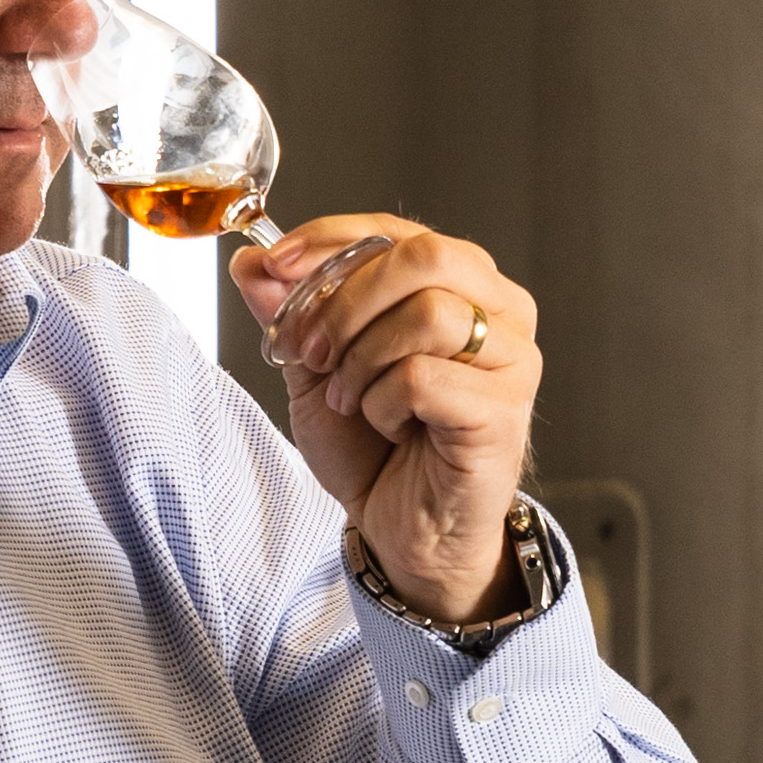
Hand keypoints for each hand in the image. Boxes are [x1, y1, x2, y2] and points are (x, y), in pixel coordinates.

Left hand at [234, 217, 540, 620]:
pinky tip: (388, 427)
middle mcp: (499, 311)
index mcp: (461, 284)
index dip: (330, 239)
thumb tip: (251, 261)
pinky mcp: (503, 410)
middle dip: (347, 301)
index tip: (274, 266)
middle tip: (311, 351)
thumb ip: (291, 311)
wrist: (402, 531)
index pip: (397, 231)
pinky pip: (424, 378)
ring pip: (427, 314)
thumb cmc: (375, 449)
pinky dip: (383, 404)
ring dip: (363, 361)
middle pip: (424, 257)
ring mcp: (511, 359)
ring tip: (351, 401)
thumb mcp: (317, 369)